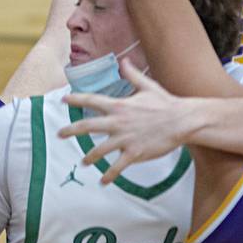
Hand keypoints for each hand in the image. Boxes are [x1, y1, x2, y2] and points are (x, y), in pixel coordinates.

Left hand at [59, 62, 189, 183]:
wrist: (182, 121)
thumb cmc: (165, 103)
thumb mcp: (147, 86)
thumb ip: (132, 74)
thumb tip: (124, 60)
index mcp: (119, 106)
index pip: (91, 100)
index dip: (76, 99)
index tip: (64, 100)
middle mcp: (118, 122)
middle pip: (87, 126)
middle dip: (71, 130)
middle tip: (60, 134)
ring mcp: (125, 139)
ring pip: (99, 150)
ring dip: (90, 157)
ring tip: (84, 163)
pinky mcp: (134, 153)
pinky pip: (117, 167)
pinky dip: (109, 176)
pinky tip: (103, 182)